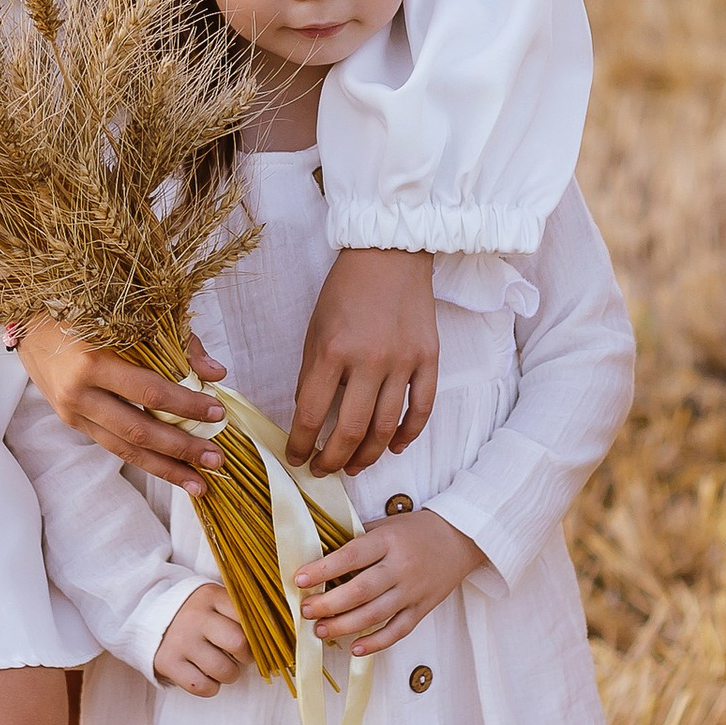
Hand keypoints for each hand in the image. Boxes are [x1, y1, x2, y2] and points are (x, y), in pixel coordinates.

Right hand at [17, 319, 224, 488]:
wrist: (27, 321)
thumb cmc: (82, 311)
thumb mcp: (128, 317)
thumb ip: (176, 344)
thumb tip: (216, 374)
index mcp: (92, 362)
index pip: (149, 391)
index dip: (185, 405)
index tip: (217, 412)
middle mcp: (78, 394)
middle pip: (138, 431)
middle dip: (181, 449)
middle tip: (216, 459)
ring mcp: (72, 412)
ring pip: (124, 450)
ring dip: (165, 468)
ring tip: (198, 482)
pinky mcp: (71, 421)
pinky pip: (113, 445)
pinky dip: (144, 459)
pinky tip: (169, 468)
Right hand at [153, 581, 248, 694]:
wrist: (150, 617)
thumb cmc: (196, 613)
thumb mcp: (215, 601)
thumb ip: (242, 610)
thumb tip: (279, 631)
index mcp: (211, 596)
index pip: (248, 616)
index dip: (258, 633)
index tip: (255, 639)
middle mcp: (195, 616)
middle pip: (239, 643)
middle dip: (247, 656)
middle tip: (240, 655)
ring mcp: (181, 640)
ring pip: (224, 670)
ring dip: (230, 674)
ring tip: (221, 665)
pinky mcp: (168, 662)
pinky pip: (203, 687)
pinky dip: (211, 687)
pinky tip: (206, 675)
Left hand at [287, 246, 436, 473]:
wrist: (389, 254)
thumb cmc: (345, 290)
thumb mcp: (315, 328)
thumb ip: (312, 373)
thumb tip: (310, 416)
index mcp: (332, 350)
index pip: (310, 413)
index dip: (301, 444)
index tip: (296, 457)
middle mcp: (369, 360)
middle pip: (350, 430)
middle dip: (333, 459)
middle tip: (324, 470)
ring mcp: (403, 361)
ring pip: (386, 427)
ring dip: (368, 455)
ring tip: (354, 466)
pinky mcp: (429, 358)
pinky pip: (421, 408)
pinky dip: (408, 434)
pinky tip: (393, 447)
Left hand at [297, 505, 485, 654]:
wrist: (461, 538)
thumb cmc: (415, 530)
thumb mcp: (385, 525)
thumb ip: (357, 540)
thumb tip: (319, 556)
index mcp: (388, 541)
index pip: (352, 555)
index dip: (324, 569)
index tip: (300, 578)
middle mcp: (401, 567)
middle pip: (361, 590)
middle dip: (329, 603)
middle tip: (306, 610)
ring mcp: (413, 590)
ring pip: (376, 614)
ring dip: (345, 625)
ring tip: (320, 630)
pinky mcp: (423, 608)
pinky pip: (398, 630)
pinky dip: (377, 642)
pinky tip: (355, 648)